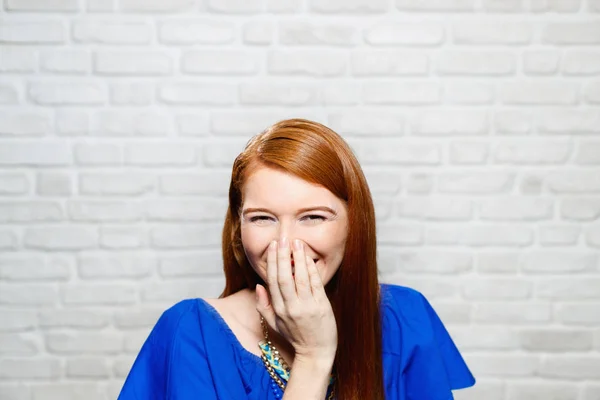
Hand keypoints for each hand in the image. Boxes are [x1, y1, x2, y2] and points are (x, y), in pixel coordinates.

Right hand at [255, 237, 337, 361]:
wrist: (316, 353)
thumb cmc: (295, 336)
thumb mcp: (274, 323)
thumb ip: (263, 305)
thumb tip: (258, 285)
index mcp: (279, 309)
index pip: (273, 281)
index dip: (272, 262)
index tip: (273, 246)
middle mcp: (291, 307)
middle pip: (284, 277)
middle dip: (283, 256)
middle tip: (283, 239)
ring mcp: (307, 307)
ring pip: (300, 278)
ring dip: (298, 259)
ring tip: (297, 243)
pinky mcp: (321, 307)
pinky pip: (315, 284)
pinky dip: (311, 270)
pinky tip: (309, 258)